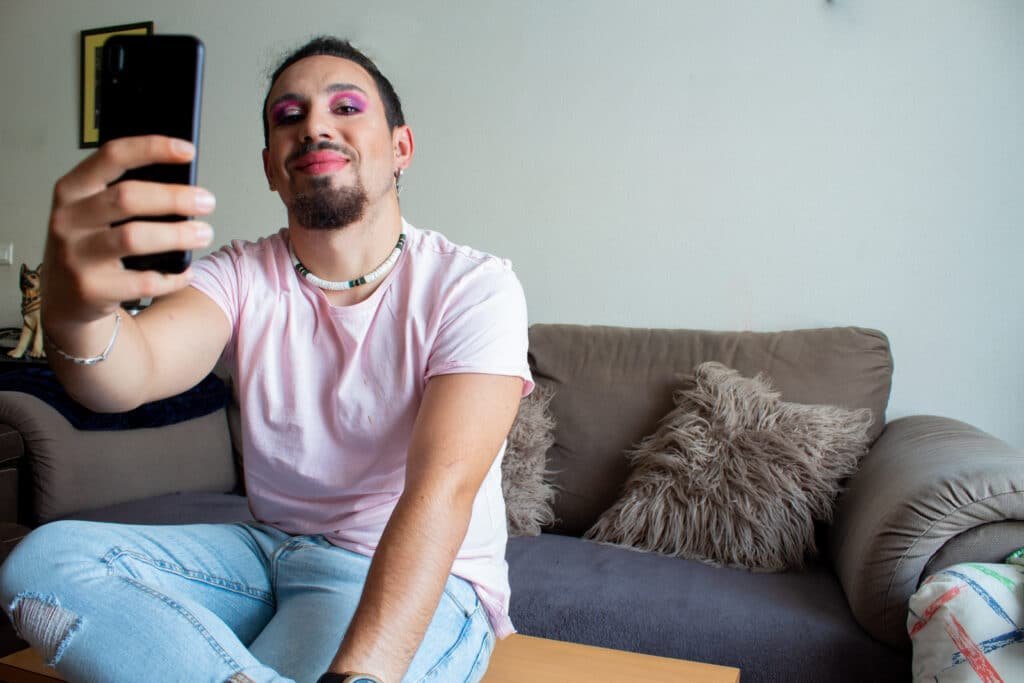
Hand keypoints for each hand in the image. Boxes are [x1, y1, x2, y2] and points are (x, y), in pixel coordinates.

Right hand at [43, 135, 215, 327]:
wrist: (65, 297)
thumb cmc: (91, 245)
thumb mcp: (95, 213)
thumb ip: (126, 195)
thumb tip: (184, 184)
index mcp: (72, 190)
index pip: (112, 156)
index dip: (151, 148)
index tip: (187, 150)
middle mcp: (69, 219)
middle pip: (127, 197)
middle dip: (174, 197)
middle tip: (206, 201)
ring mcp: (76, 255)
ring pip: (134, 238)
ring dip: (178, 234)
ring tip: (204, 233)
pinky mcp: (90, 289)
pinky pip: (143, 281)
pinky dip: (172, 276)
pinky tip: (186, 271)